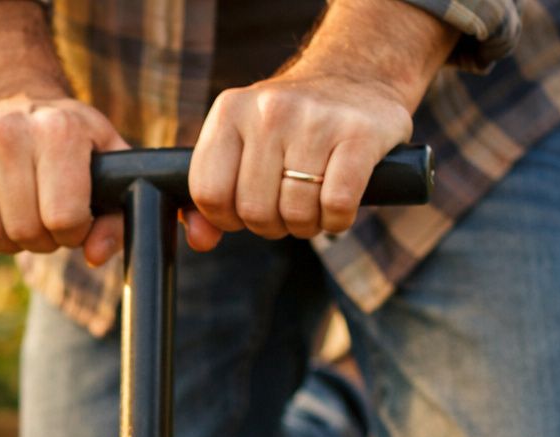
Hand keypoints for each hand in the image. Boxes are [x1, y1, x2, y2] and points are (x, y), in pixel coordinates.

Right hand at [0, 96, 129, 261]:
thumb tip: (95, 254)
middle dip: (38, 239)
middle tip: (41, 218)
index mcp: (58, 129)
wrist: (6, 97)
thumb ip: (115, 213)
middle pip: (23, 230)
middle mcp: (7, 128)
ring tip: (14, 213)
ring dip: (4, 239)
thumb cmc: (63, 141)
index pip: (63, 218)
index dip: (72, 232)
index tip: (71, 218)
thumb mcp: (103, 163)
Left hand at [187, 73, 412, 246]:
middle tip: (286, 207)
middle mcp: (270, 109)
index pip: (209, 193)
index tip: (246, 209)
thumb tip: (200, 240)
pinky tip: (338, 207)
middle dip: (271, 225)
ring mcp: (316, 119)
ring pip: (296, 213)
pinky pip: (337, 205)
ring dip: (306, 225)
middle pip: (253, 211)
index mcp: (230, 110)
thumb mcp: (240, 143)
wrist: (357, 73)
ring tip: (312, 203)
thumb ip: (212, 193)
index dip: (227, 218)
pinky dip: (337, 220)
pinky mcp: (360, 133)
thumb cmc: (289, 124)